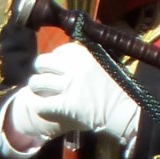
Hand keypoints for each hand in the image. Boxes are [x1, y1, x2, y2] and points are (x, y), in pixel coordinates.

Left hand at [4, 43, 140, 143]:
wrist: (123, 111)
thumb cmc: (116, 88)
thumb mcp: (104, 63)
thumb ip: (88, 56)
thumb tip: (73, 47)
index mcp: (83, 54)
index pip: (58, 51)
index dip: (53, 59)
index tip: (55, 68)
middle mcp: (74, 67)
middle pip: (42, 63)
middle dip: (40, 70)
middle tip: (43, 78)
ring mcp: (69, 86)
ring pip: (38, 82)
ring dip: (35, 87)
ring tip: (38, 92)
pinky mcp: (66, 105)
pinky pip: (42, 104)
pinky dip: (39, 106)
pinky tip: (42, 108)